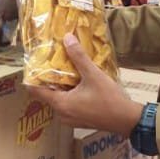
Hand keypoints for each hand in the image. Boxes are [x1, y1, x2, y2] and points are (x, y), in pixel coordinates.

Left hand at [25, 35, 141, 135]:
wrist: (127, 120)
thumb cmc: (109, 98)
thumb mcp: (93, 75)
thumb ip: (78, 56)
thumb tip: (67, 38)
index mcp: (61, 104)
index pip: (36, 91)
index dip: (32, 78)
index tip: (33, 65)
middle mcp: (62, 114)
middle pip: (47, 95)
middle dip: (49, 80)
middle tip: (51, 62)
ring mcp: (71, 119)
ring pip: (59, 100)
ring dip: (61, 87)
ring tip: (65, 70)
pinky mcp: (80, 121)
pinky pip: (68, 105)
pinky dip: (69, 95)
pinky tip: (78, 83)